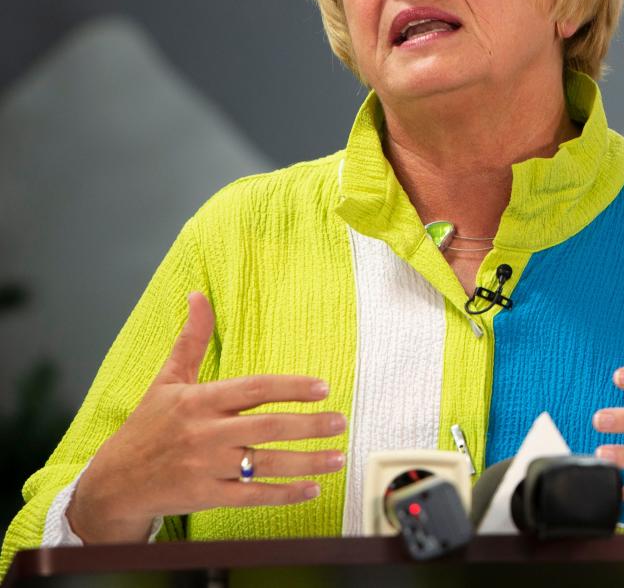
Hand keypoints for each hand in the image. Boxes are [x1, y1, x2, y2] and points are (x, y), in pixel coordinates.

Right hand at [67, 292, 346, 542]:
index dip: (291, 387)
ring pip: (265, 464)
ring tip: (338, 457)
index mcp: (198, 401)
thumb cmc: (147, 426)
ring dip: (307, 461)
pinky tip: (311, 489)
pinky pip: (252, 497)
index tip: (323, 388)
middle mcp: (204, 434)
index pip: (254, 389)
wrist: (113, 482)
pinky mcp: (206, 497)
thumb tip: (198, 295)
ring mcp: (206, 468)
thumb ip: (191, 339)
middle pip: (267, 427)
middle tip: (340, 422)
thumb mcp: (167, 380)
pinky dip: (284, 494)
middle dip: (309, 425)